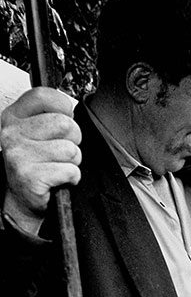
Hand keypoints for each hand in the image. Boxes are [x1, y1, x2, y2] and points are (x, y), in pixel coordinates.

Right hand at [1, 87, 81, 233]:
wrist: (22, 199)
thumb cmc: (35, 165)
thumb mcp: (35, 133)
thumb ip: (49, 115)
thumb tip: (70, 108)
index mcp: (14, 117)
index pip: (44, 96)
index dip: (63, 107)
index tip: (64, 119)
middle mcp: (12, 134)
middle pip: (65, 124)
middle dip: (73, 140)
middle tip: (61, 153)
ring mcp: (19, 155)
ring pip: (70, 149)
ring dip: (72, 161)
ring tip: (58, 167)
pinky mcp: (30, 176)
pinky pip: (70, 170)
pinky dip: (72, 177)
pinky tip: (58, 180)